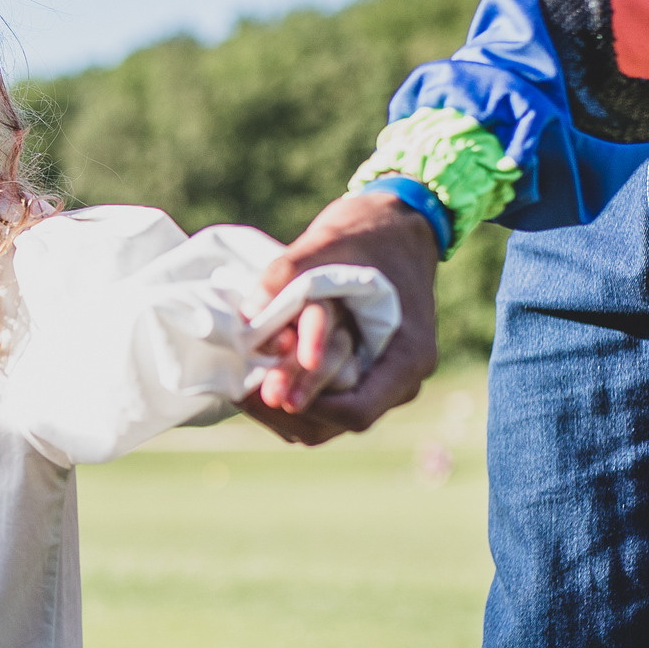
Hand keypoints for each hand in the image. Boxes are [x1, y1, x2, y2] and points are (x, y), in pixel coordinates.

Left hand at [241, 196, 438, 445]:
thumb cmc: (369, 233)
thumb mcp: (330, 243)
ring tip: (241, 385)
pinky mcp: (359, 375)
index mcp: (408, 356)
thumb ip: (289, 277)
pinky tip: (257, 377)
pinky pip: (322, 403)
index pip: (356, 411)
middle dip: (284, 411)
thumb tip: (248, 316)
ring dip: (280, 410)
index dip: (307, 405)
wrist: (395, 223)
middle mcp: (399, 380)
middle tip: (240, 390)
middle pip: (334, 424)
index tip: (264, 388)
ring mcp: (380, 381)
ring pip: (325, 422)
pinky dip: (290, 394)